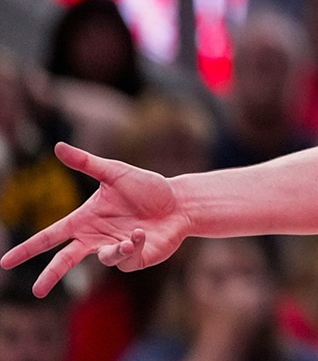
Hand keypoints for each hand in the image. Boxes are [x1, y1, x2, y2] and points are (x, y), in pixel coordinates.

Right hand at [0, 142, 190, 296]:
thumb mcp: (115, 172)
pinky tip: (143, 233)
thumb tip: (57, 146)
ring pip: (104, 259)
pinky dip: (134, 246)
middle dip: (51, 275)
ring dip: (116, 249)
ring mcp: (114, 250)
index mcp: (85, 220)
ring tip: (134, 236)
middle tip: (37, 292)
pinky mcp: (134, 260)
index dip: (27, 249)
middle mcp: (96, 238)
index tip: (4, 262)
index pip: (50, 236)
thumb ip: (86, 162)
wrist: (179, 201)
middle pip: (65, 260)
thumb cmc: (147, 187)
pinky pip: (126, 259)